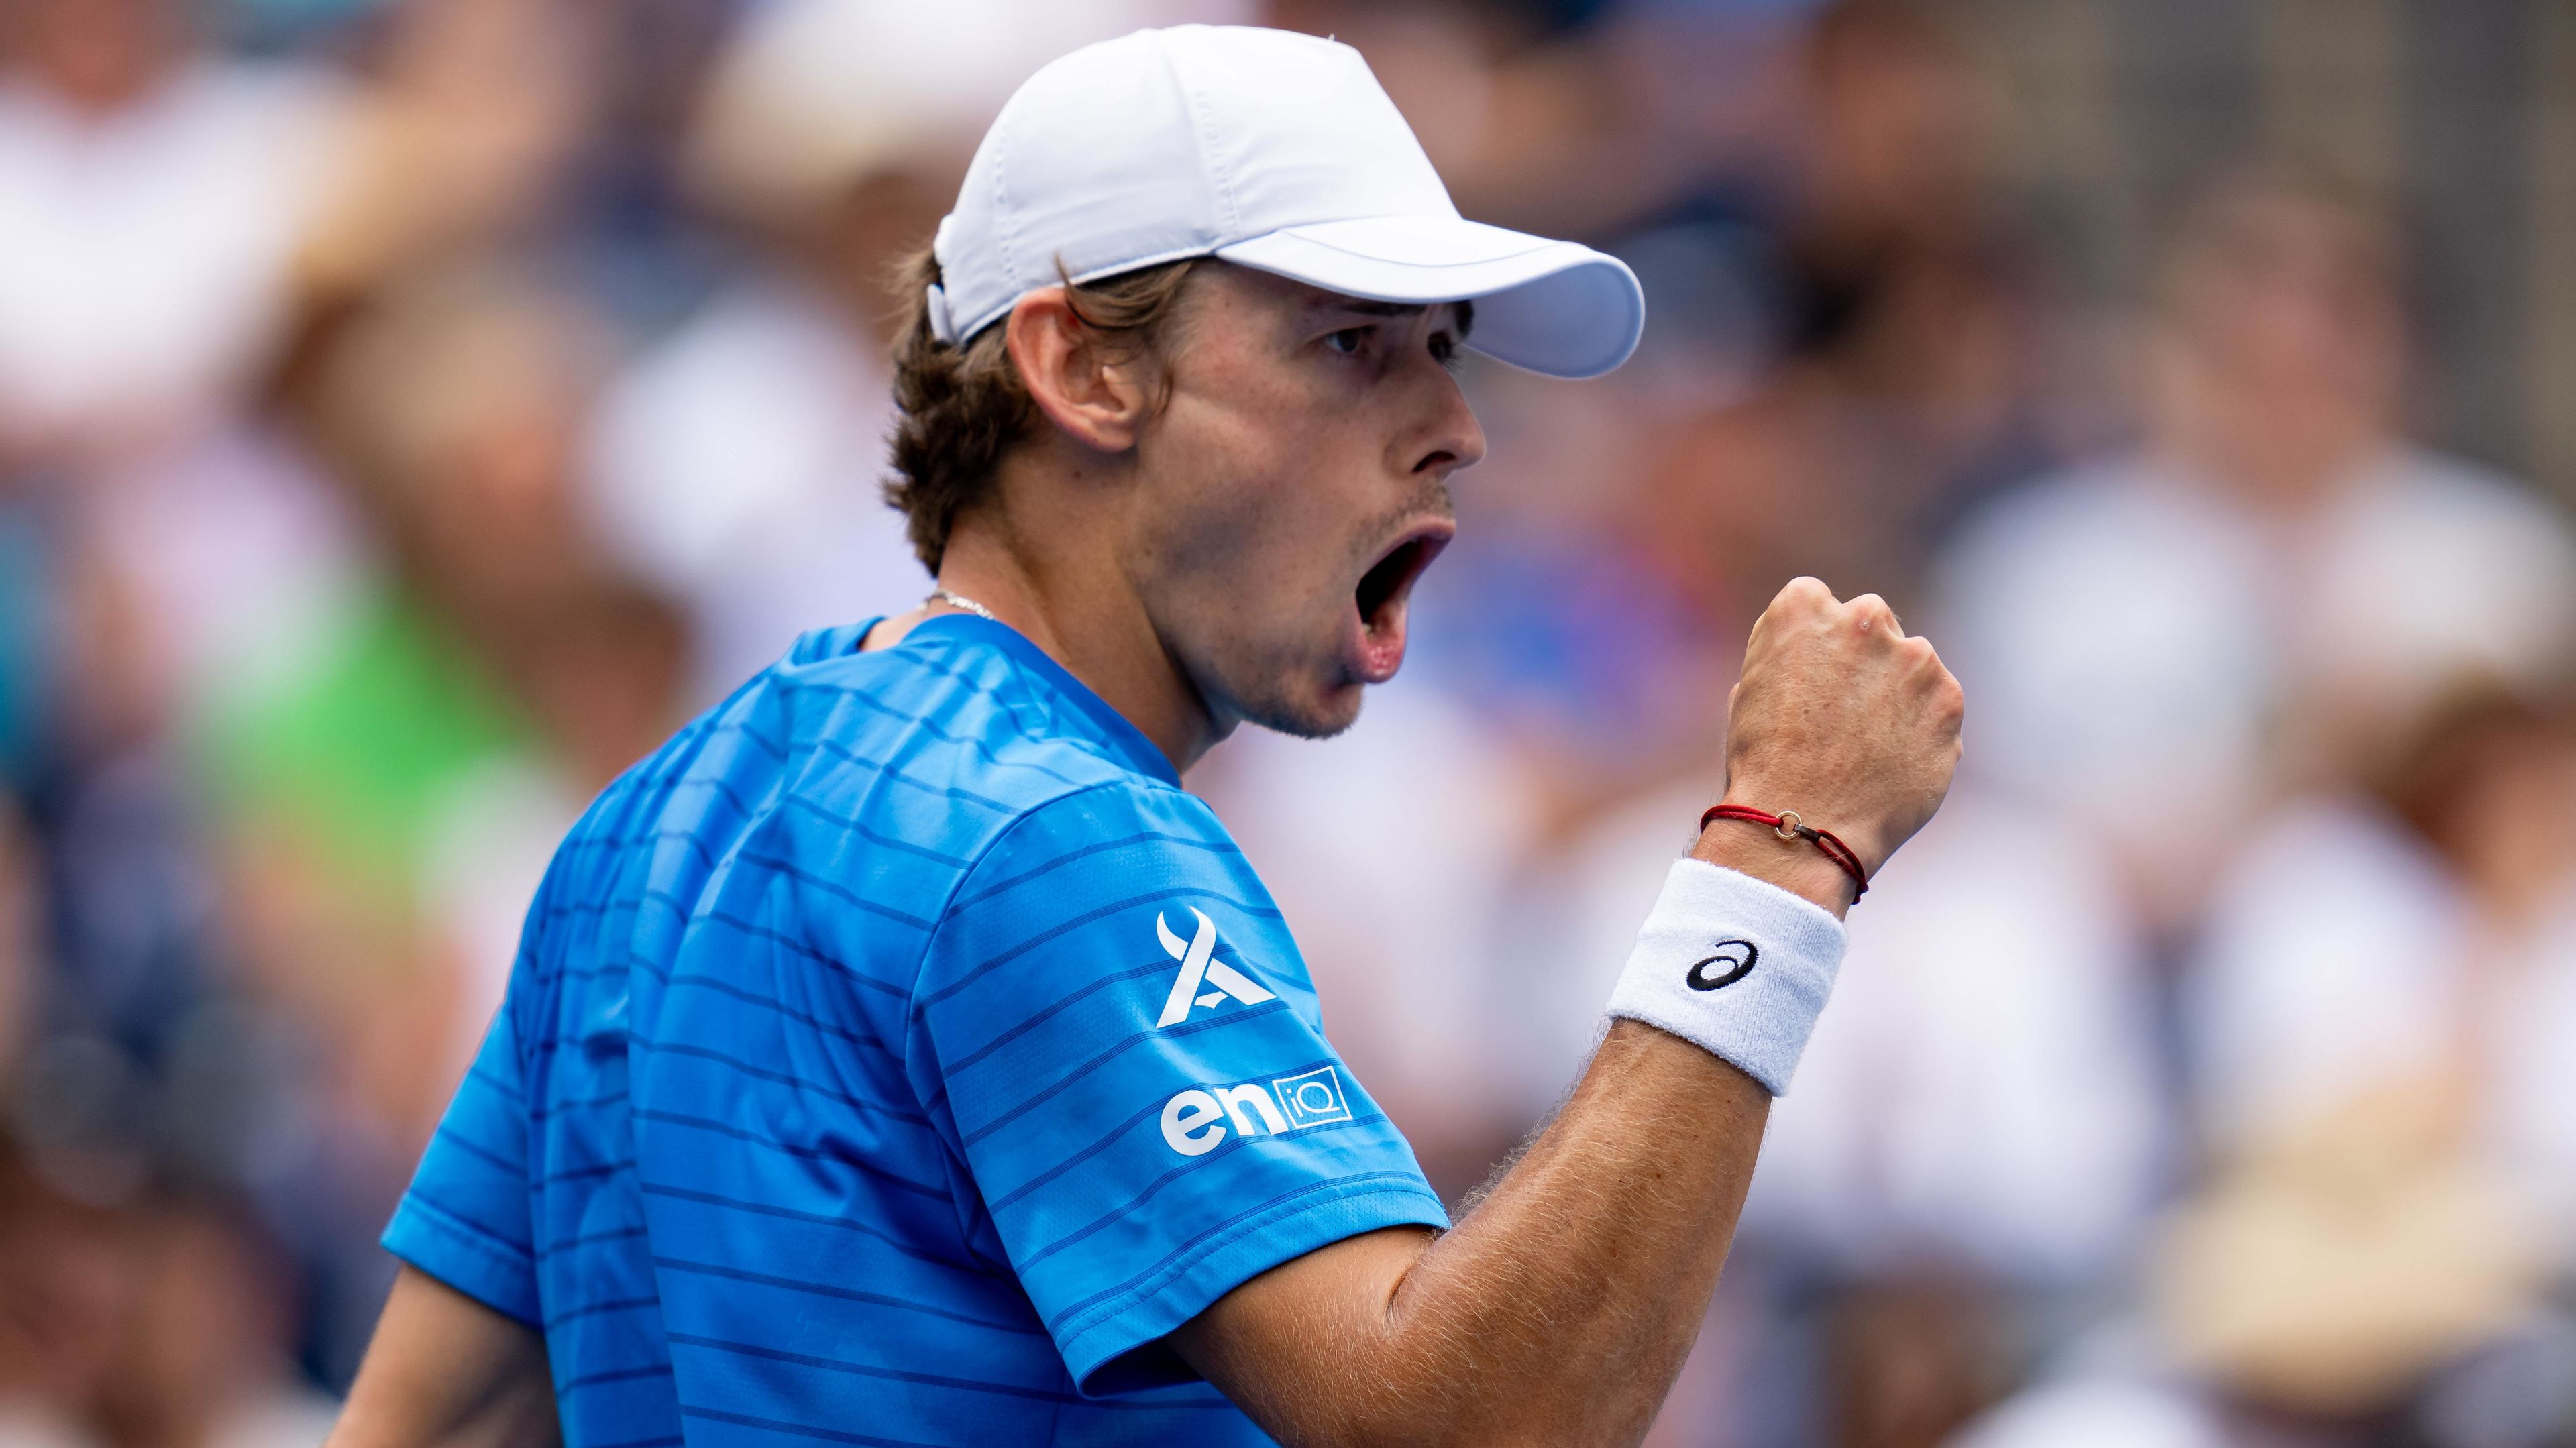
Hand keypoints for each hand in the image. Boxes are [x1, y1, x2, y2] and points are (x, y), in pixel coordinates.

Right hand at [1706, 578, 1962, 888]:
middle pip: (1873, 623)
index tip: (1809, 682)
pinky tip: (1891, 764)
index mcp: (1802, 606)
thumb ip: (1793, 654)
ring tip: (1866, 748)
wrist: (1802, 824)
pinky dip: (1922, 730)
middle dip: (1863, 658)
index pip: (1819, 605)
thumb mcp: (1752, 689)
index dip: (1814, 647)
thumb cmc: (1764, 764)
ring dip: (1898, 694)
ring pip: (1912, 665)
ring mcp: (1914, 656)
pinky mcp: (1949, 699)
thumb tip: (1822, 656)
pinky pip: (1938, 707)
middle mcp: (1863, 617)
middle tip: (1844, 714)